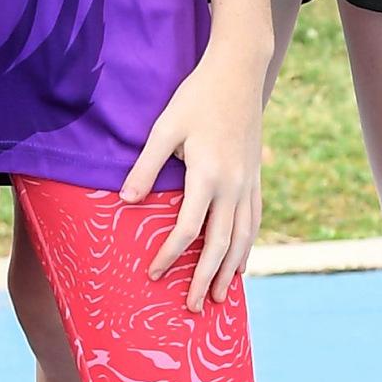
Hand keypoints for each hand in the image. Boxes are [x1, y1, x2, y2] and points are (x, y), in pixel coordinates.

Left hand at [119, 44, 266, 306]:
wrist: (239, 73)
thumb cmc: (196, 98)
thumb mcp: (164, 128)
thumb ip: (146, 166)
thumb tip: (126, 202)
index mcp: (207, 176)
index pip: (187, 229)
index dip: (169, 256)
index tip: (153, 275)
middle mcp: (233, 186)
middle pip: (220, 245)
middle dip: (205, 279)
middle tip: (193, 308)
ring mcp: (249, 184)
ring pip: (243, 239)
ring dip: (230, 271)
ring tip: (219, 298)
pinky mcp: (256, 178)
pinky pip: (253, 222)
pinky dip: (248, 247)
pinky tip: (241, 264)